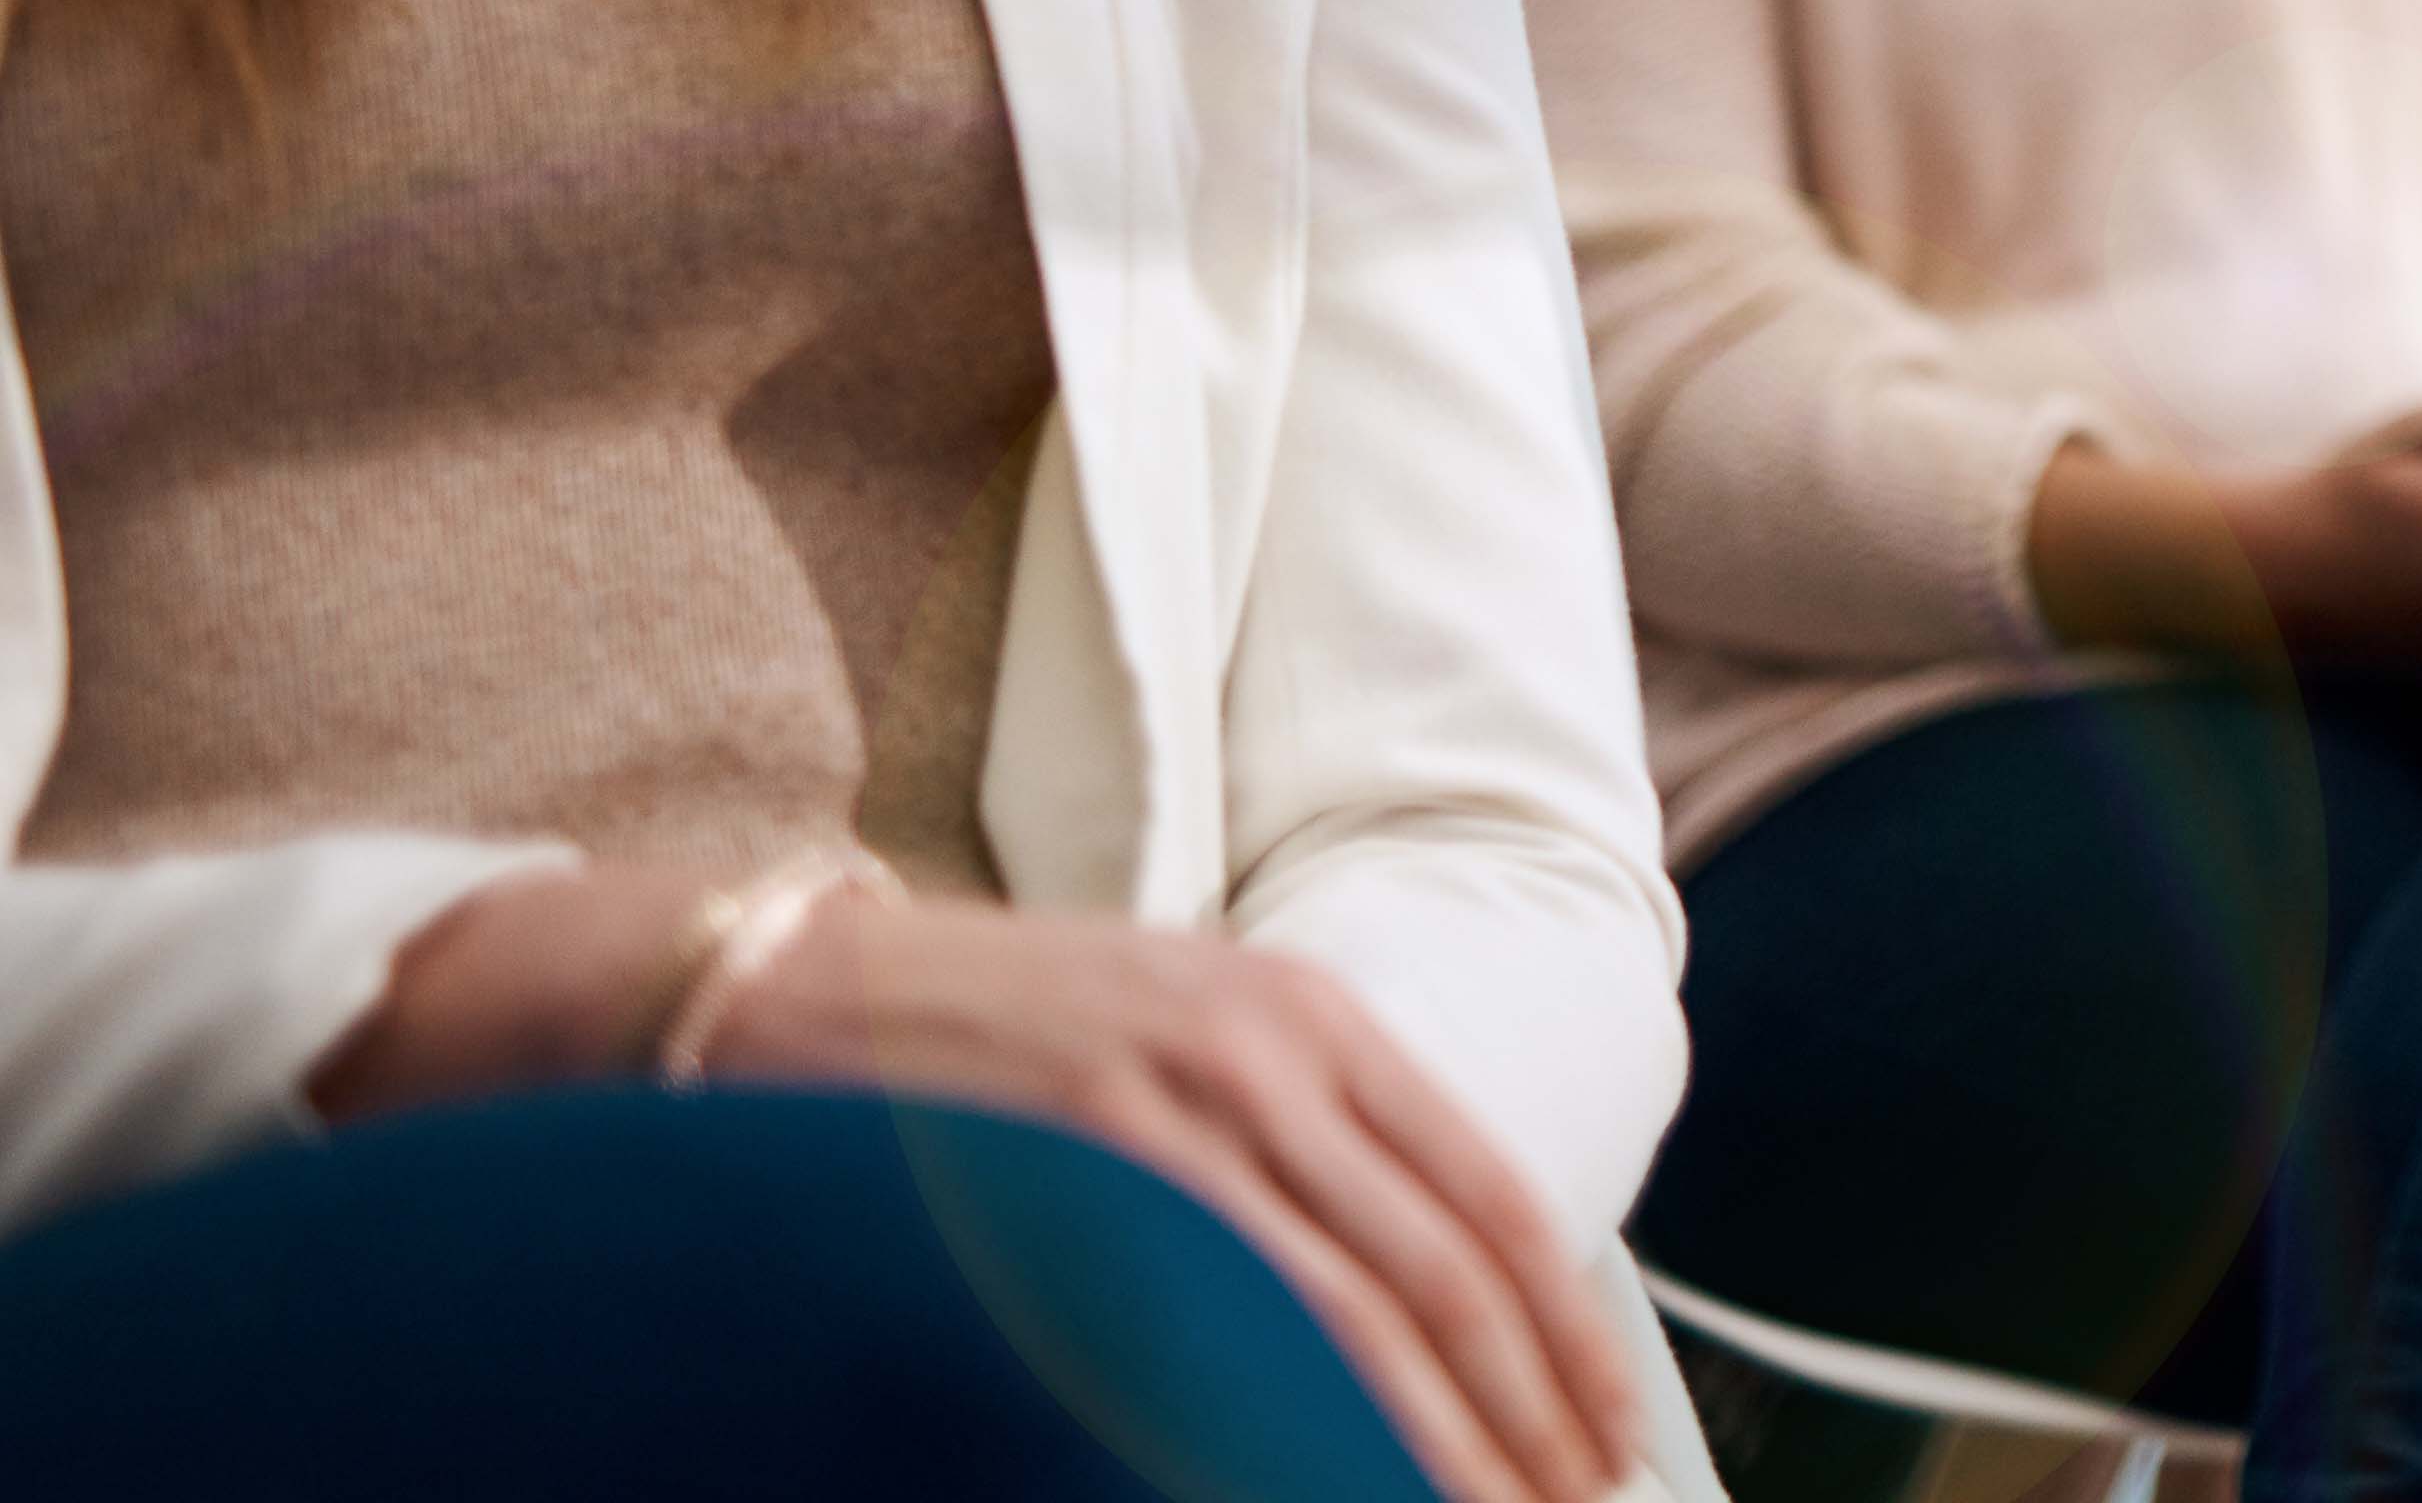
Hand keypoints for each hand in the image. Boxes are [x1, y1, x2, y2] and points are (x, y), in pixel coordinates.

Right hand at [330, 867, 1646, 1502]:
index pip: (1490, 1197)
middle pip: (1448, 1264)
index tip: (1603, 1431)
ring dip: (1432, 1434)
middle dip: (1527, 1405)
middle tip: (1578, 1502)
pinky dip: (1293, 1412)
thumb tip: (1416, 1293)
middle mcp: (1270, 1048)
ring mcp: (1174, 1107)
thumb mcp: (1188, 1042)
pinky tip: (1327, 1477)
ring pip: (1354, 1308)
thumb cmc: (1004, 1036)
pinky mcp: (1077, 1169)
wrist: (800, 986)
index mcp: (1316, 1019)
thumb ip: (1300, 1141)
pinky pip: (1221, 1317)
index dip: (1562, 1331)